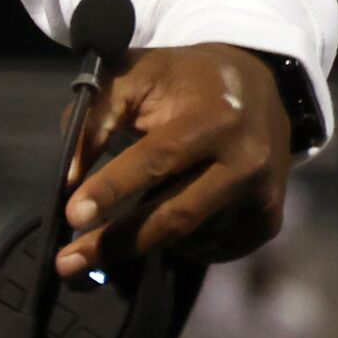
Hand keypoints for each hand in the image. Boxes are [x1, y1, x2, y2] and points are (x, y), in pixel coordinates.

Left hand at [55, 42, 290, 276]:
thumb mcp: (134, 74)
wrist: (259, 87)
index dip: (113, 188)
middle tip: (69, 262)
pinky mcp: (268, 220)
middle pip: (176, 215)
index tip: (71, 215)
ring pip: (189, 236)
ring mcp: (262, 196)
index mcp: (215, 116)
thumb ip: (96, 115)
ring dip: (141, 243)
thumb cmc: (183, 79)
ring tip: (99, 244)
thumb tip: (69, 177)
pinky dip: (175, 243)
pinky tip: (152, 228)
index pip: (158, 159)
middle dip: (118, 242)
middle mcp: (246, 161)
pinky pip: (210, 246)